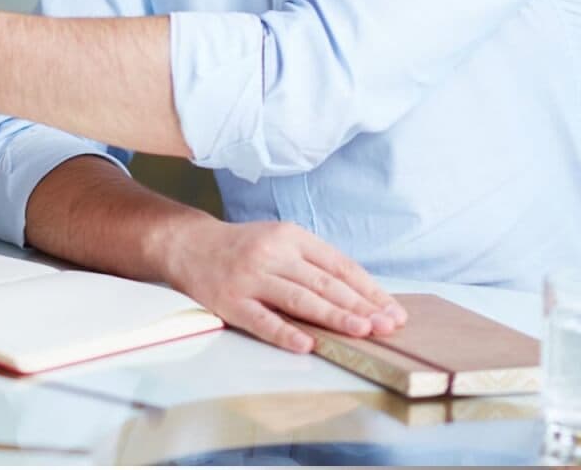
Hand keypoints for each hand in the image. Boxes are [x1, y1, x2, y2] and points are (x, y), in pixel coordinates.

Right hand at [160, 221, 407, 353]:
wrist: (188, 244)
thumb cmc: (244, 247)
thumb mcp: (281, 241)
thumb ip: (314, 263)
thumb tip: (360, 296)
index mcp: (292, 237)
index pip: (339, 265)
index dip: (368, 290)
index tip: (392, 311)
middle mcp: (273, 253)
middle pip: (324, 282)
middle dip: (359, 306)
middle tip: (386, 325)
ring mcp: (250, 277)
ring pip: (299, 298)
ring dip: (333, 316)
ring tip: (361, 331)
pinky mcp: (229, 301)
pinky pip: (261, 320)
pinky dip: (285, 332)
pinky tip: (307, 344)